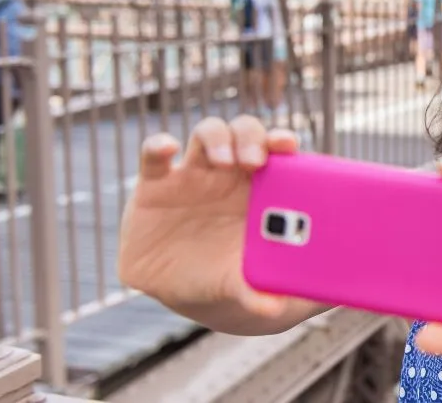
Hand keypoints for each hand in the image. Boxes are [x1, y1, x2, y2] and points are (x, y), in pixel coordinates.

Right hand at [118, 116, 315, 330]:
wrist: (192, 292)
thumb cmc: (237, 278)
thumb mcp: (249, 289)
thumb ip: (261, 294)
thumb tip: (272, 309)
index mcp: (264, 187)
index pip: (277, 151)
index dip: (282, 141)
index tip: (288, 146)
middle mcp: (230, 173)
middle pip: (244, 133)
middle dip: (251, 137)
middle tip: (256, 160)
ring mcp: (192, 175)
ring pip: (206, 134)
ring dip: (217, 138)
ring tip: (224, 159)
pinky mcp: (154, 186)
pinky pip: (153, 157)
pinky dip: (157, 146)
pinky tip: (166, 148)